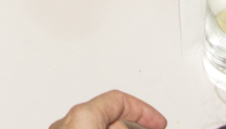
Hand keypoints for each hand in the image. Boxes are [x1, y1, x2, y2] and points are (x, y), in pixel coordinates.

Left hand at [49, 90, 166, 128]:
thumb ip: (128, 127)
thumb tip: (147, 125)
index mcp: (82, 115)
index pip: (119, 99)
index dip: (144, 110)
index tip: (158, 122)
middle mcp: (66, 124)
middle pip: (108, 115)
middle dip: (131, 123)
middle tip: (149, 128)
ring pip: (94, 125)